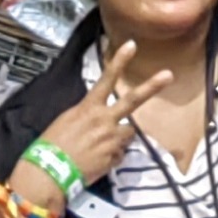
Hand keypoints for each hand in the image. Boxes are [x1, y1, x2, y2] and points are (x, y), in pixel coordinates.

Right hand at [24, 37, 172, 196]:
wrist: (49, 173)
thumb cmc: (52, 145)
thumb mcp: (67, 121)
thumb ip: (88, 115)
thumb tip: (99, 117)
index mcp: (89, 108)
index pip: (106, 79)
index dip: (119, 61)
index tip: (132, 45)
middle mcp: (104, 120)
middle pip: (132, 100)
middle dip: (151, 87)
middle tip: (169, 75)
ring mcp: (112, 140)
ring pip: (129, 133)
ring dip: (120, 137)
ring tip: (100, 147)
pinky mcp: (114, 158)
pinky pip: (119, 155)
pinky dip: (111, 157)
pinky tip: (96, 162)